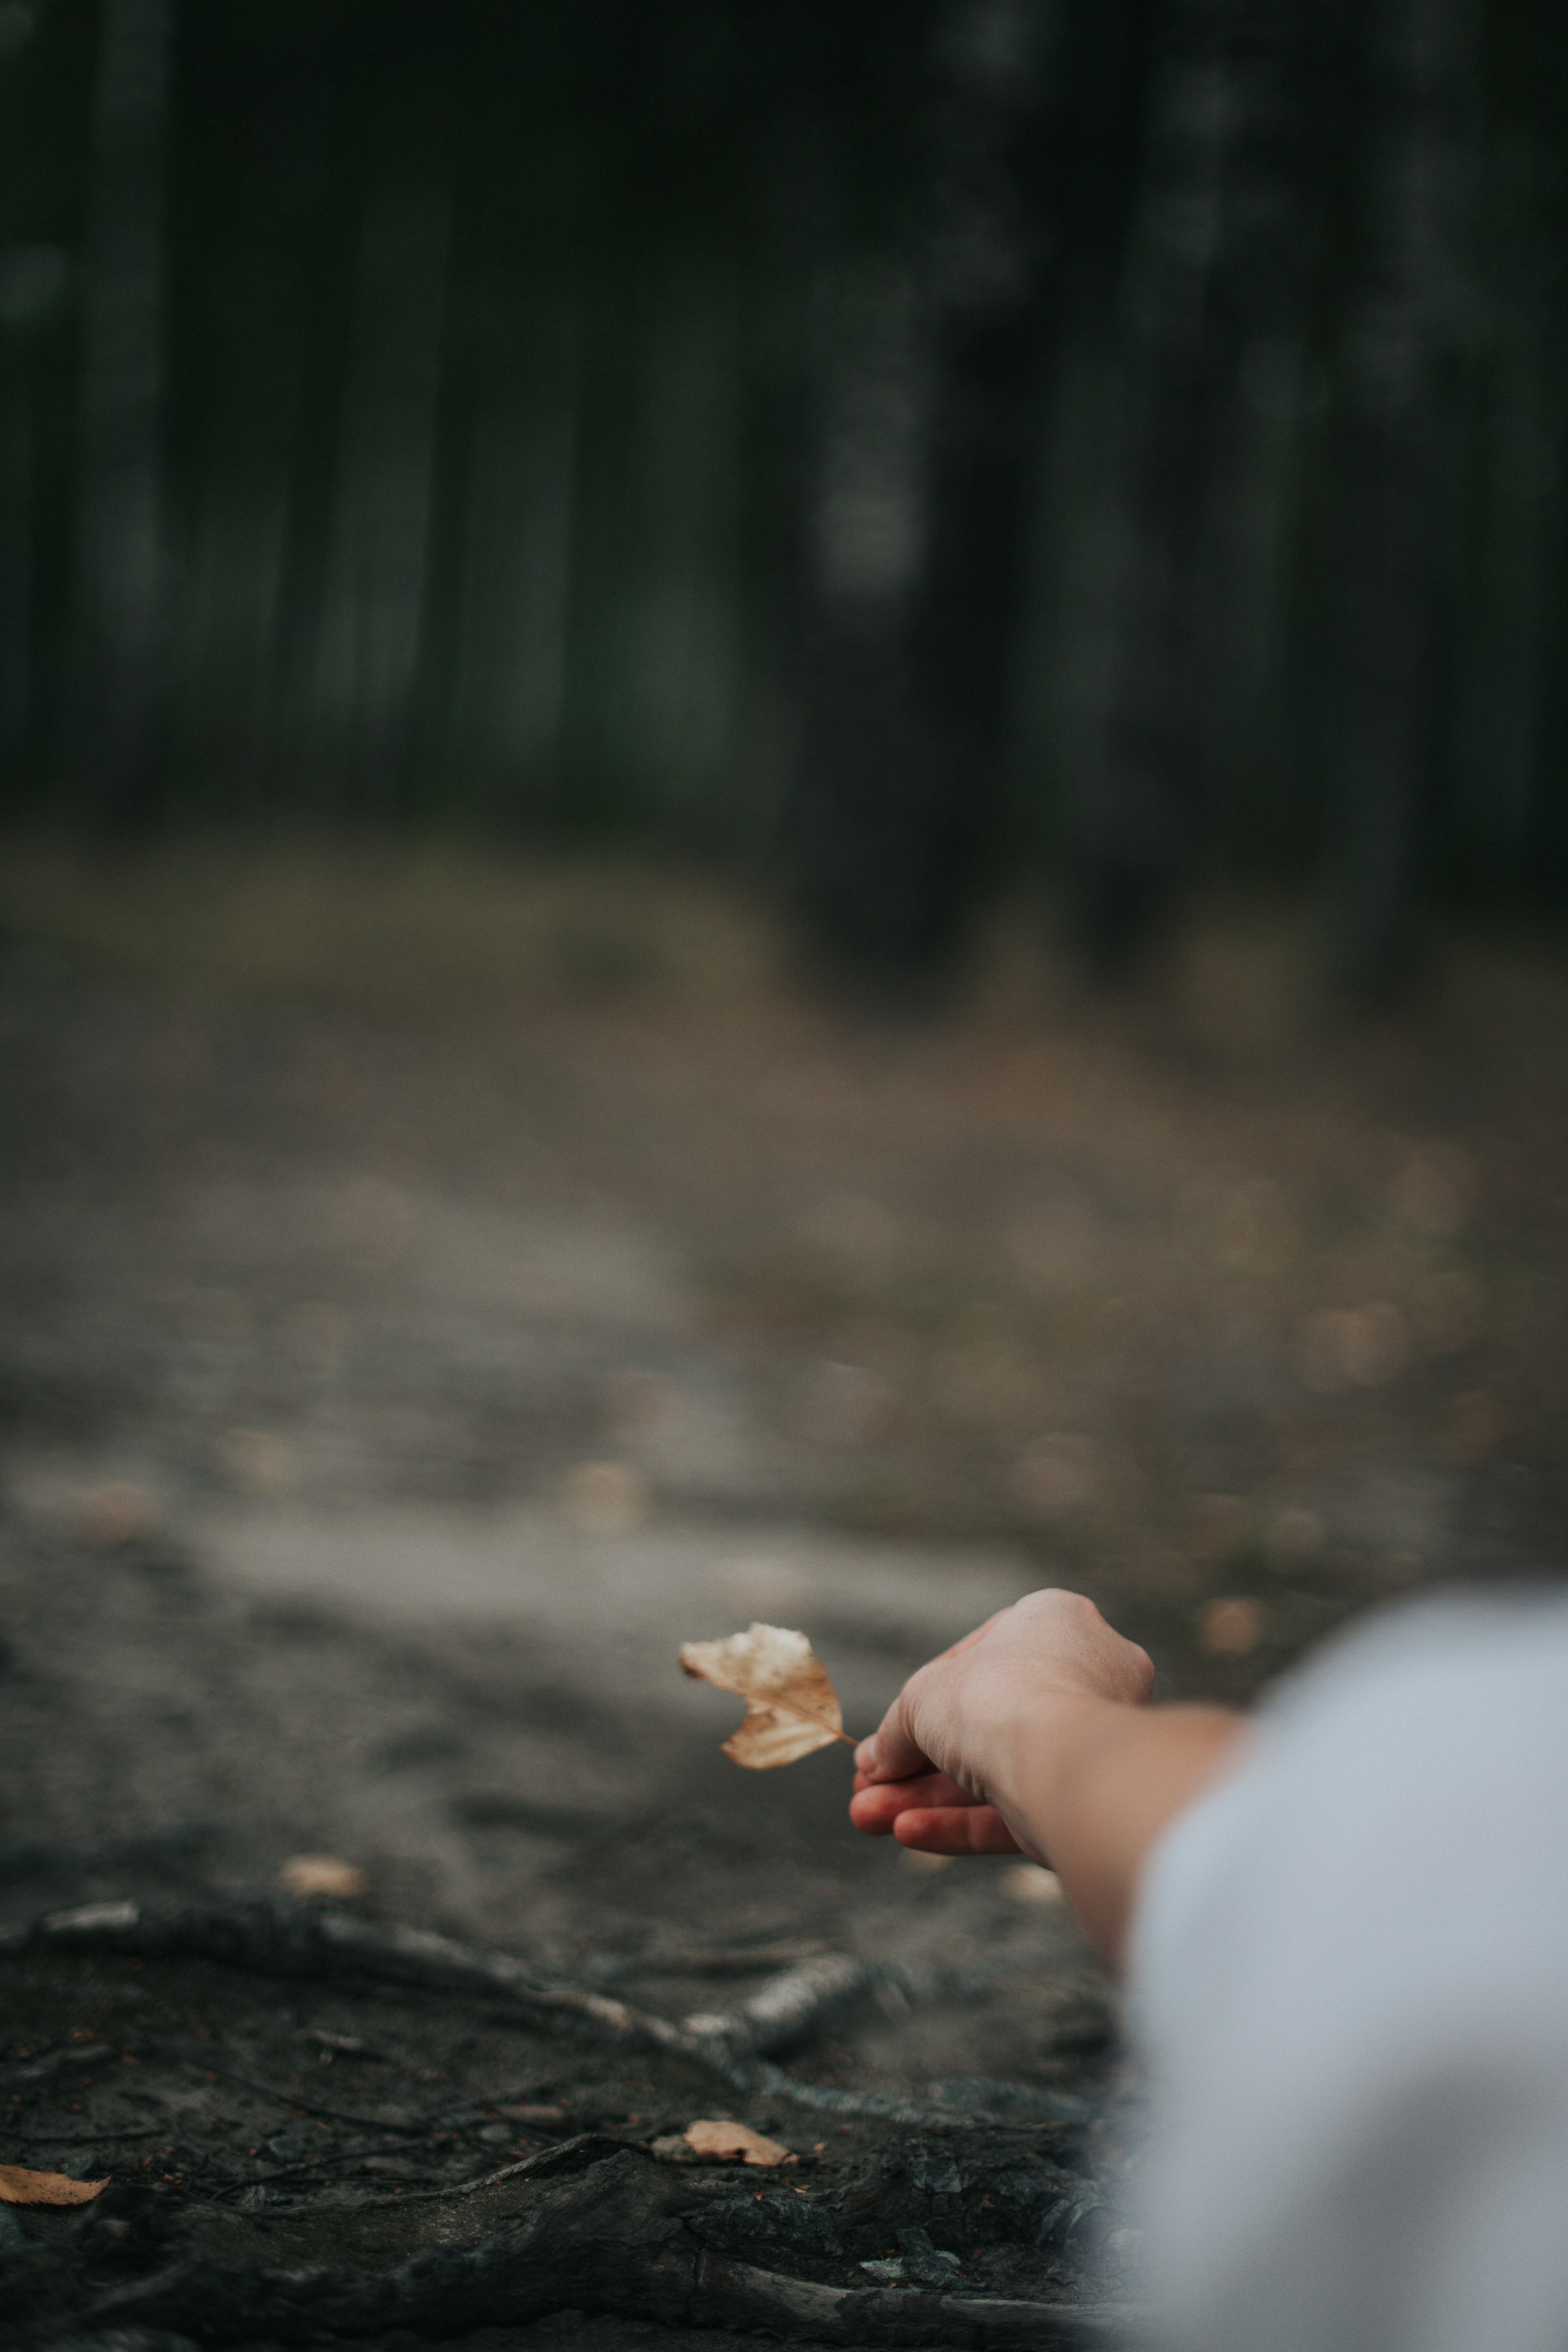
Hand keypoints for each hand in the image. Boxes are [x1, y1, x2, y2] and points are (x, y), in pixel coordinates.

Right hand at [848, 1590, 1153, 1859]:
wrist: (1067, 1761)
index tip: (881, 1741)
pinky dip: (962, 1823)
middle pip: (981, 1728)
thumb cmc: (996, 1697)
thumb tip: (875, 1761)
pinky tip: (907, 1832)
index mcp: (1054, 1622)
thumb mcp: (922, 1698)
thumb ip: (896, 1730)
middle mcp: (1084, 1677)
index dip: (921, 1705)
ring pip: (994, 1774)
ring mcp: (1088, 1743)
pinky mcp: (1088, 1801)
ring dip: (927, 1799)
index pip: (977, 1663)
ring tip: (865, 1817)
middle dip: (914, 1766)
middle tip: (867, 1789)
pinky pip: (1016, 1809)